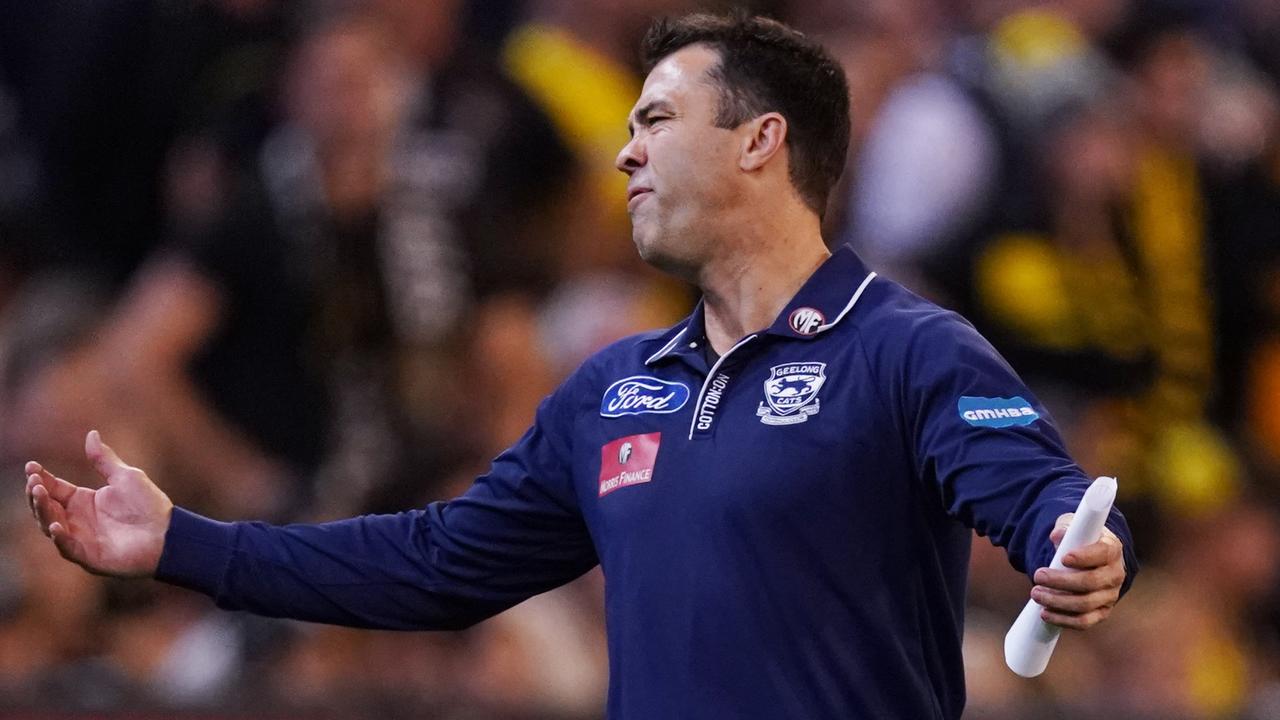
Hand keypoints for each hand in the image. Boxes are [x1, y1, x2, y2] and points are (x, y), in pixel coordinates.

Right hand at [24, 430, 172, 577]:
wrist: (169, 533)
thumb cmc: (149, 505)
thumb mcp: (125, 476)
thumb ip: (104, 459)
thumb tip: (91, 434)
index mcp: (83, 501)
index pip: (54, 489)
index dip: (40, 478)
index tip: (31, 466)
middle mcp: (78, 520)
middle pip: (46, 507)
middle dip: (36, 494)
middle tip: (34, 480)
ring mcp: (81, 539)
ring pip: (50, 526)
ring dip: (42, 511)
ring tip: (40, 493)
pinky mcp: (90, 556)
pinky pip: (68, 548)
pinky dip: (60, 538)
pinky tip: (55, 526)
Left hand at [1030, 512, 1125, 629]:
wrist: (1088, 559)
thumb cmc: (1079, 540)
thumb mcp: (1074, 528)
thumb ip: (1065, 529)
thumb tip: (1056, 536)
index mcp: (1112, 550)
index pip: (1102, 554)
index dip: (1084, 557)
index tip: (1064, 558)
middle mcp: (1115, 575)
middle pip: (1090, 582)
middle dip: (1061, 581)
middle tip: (1038, 576)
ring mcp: (1109, 596)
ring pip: (1085, 604)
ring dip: (1057, 601)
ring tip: (1035, 593)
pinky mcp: (1101, 612)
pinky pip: (1084, 622)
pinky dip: (1063, 620)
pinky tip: (1045, 614)